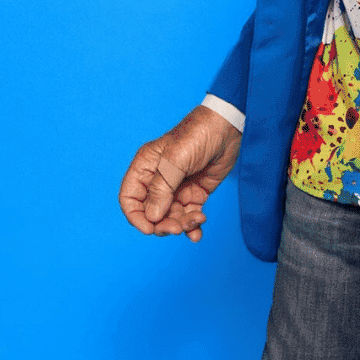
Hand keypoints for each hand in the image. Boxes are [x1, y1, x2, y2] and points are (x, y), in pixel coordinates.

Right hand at [119, 105, 240, 242]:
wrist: (229, 126)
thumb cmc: (198, 134)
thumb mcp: (175, 160)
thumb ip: (161, 189)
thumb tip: (152, 217)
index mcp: (145, 168)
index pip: (130, 199)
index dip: (136, 217)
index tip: (149, 229)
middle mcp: (159, 180)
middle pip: (151, 213)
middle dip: (163, 224)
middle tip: (177, 227)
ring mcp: (178, 187)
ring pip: (171, 217)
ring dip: (181, 225)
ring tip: (197, 220)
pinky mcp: (196, 192)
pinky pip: (189, 215)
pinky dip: (192, 226)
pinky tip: (197, 232)